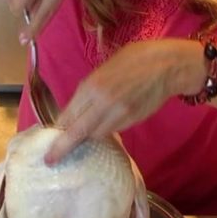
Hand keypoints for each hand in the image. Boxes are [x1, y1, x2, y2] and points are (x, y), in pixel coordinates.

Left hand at [45, 39, 202, 164]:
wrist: (167, 66)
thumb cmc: (135, 58)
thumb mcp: (105, 67)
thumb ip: (90, 87)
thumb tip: (76, 107)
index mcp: (92, 85)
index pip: (68, 115)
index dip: (57, 130)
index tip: (49, 139)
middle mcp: (103, 103)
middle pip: (77, 133)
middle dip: (62, 147)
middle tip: (51, 159)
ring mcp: (119, 115)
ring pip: (95, 135)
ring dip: (86, 136)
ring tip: (80, 136)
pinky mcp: (132, 122)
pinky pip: (111, 131)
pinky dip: (103, 131)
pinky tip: (102, 126)